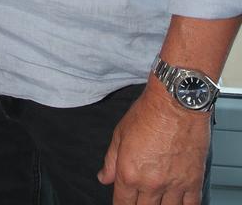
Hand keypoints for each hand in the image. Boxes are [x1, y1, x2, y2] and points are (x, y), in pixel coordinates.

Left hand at [97, 83, 210, 203]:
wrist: (176, 102)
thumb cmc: (149, 112)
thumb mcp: (120, 133)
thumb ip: (110, 160)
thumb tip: (104, 178)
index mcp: (129, 173)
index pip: (122, 204)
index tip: (124, 203)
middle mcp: (151, 183)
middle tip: (140, 199)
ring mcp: (173, 185)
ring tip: (158, 200)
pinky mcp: (193, 181)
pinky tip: (178, 203)